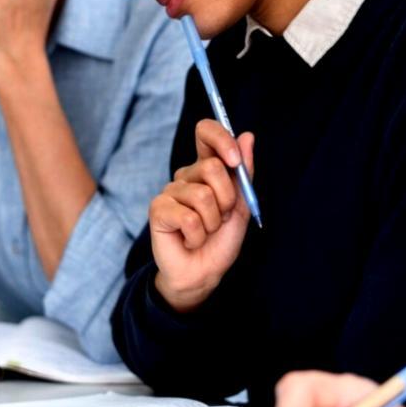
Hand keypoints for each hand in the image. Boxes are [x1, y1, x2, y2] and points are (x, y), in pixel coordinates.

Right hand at [148, 119, 255, 311]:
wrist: (203, 273)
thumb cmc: (220, 241)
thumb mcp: (241, 206)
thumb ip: (244, 172)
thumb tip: (248, 136)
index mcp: (206, 169)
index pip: (206, 133)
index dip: (221, 138)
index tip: (235, 160)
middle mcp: (186, 176)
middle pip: (212, 167)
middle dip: (227, 198)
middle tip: (221, 218)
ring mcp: (169, 191)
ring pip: (203, 196)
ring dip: (212, 222)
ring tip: (205, 232)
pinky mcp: (158, 209)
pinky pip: (189, 217)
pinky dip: (197, 235)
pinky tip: (190, 240)